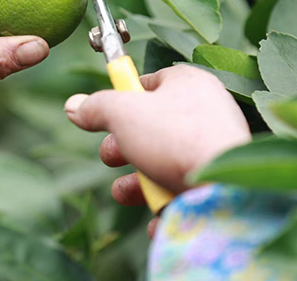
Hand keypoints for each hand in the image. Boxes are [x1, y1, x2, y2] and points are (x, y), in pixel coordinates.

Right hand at [65, 64, 250, 197]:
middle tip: (110, 157)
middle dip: (124, 147)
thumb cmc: (174, 138)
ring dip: (138, 182)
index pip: (150, 81)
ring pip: (166, 162)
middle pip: (154, 126)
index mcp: (189, 83)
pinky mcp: (220, 182)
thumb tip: (73, 106)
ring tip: (125, 193)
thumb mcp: (122, 113)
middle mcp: (207, 112)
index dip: (123, 96)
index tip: (103, 114)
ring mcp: (215, 149)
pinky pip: (186, 190)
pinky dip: (167, 204)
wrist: (224, 188)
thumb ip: (96, 107)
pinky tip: (157, 214)